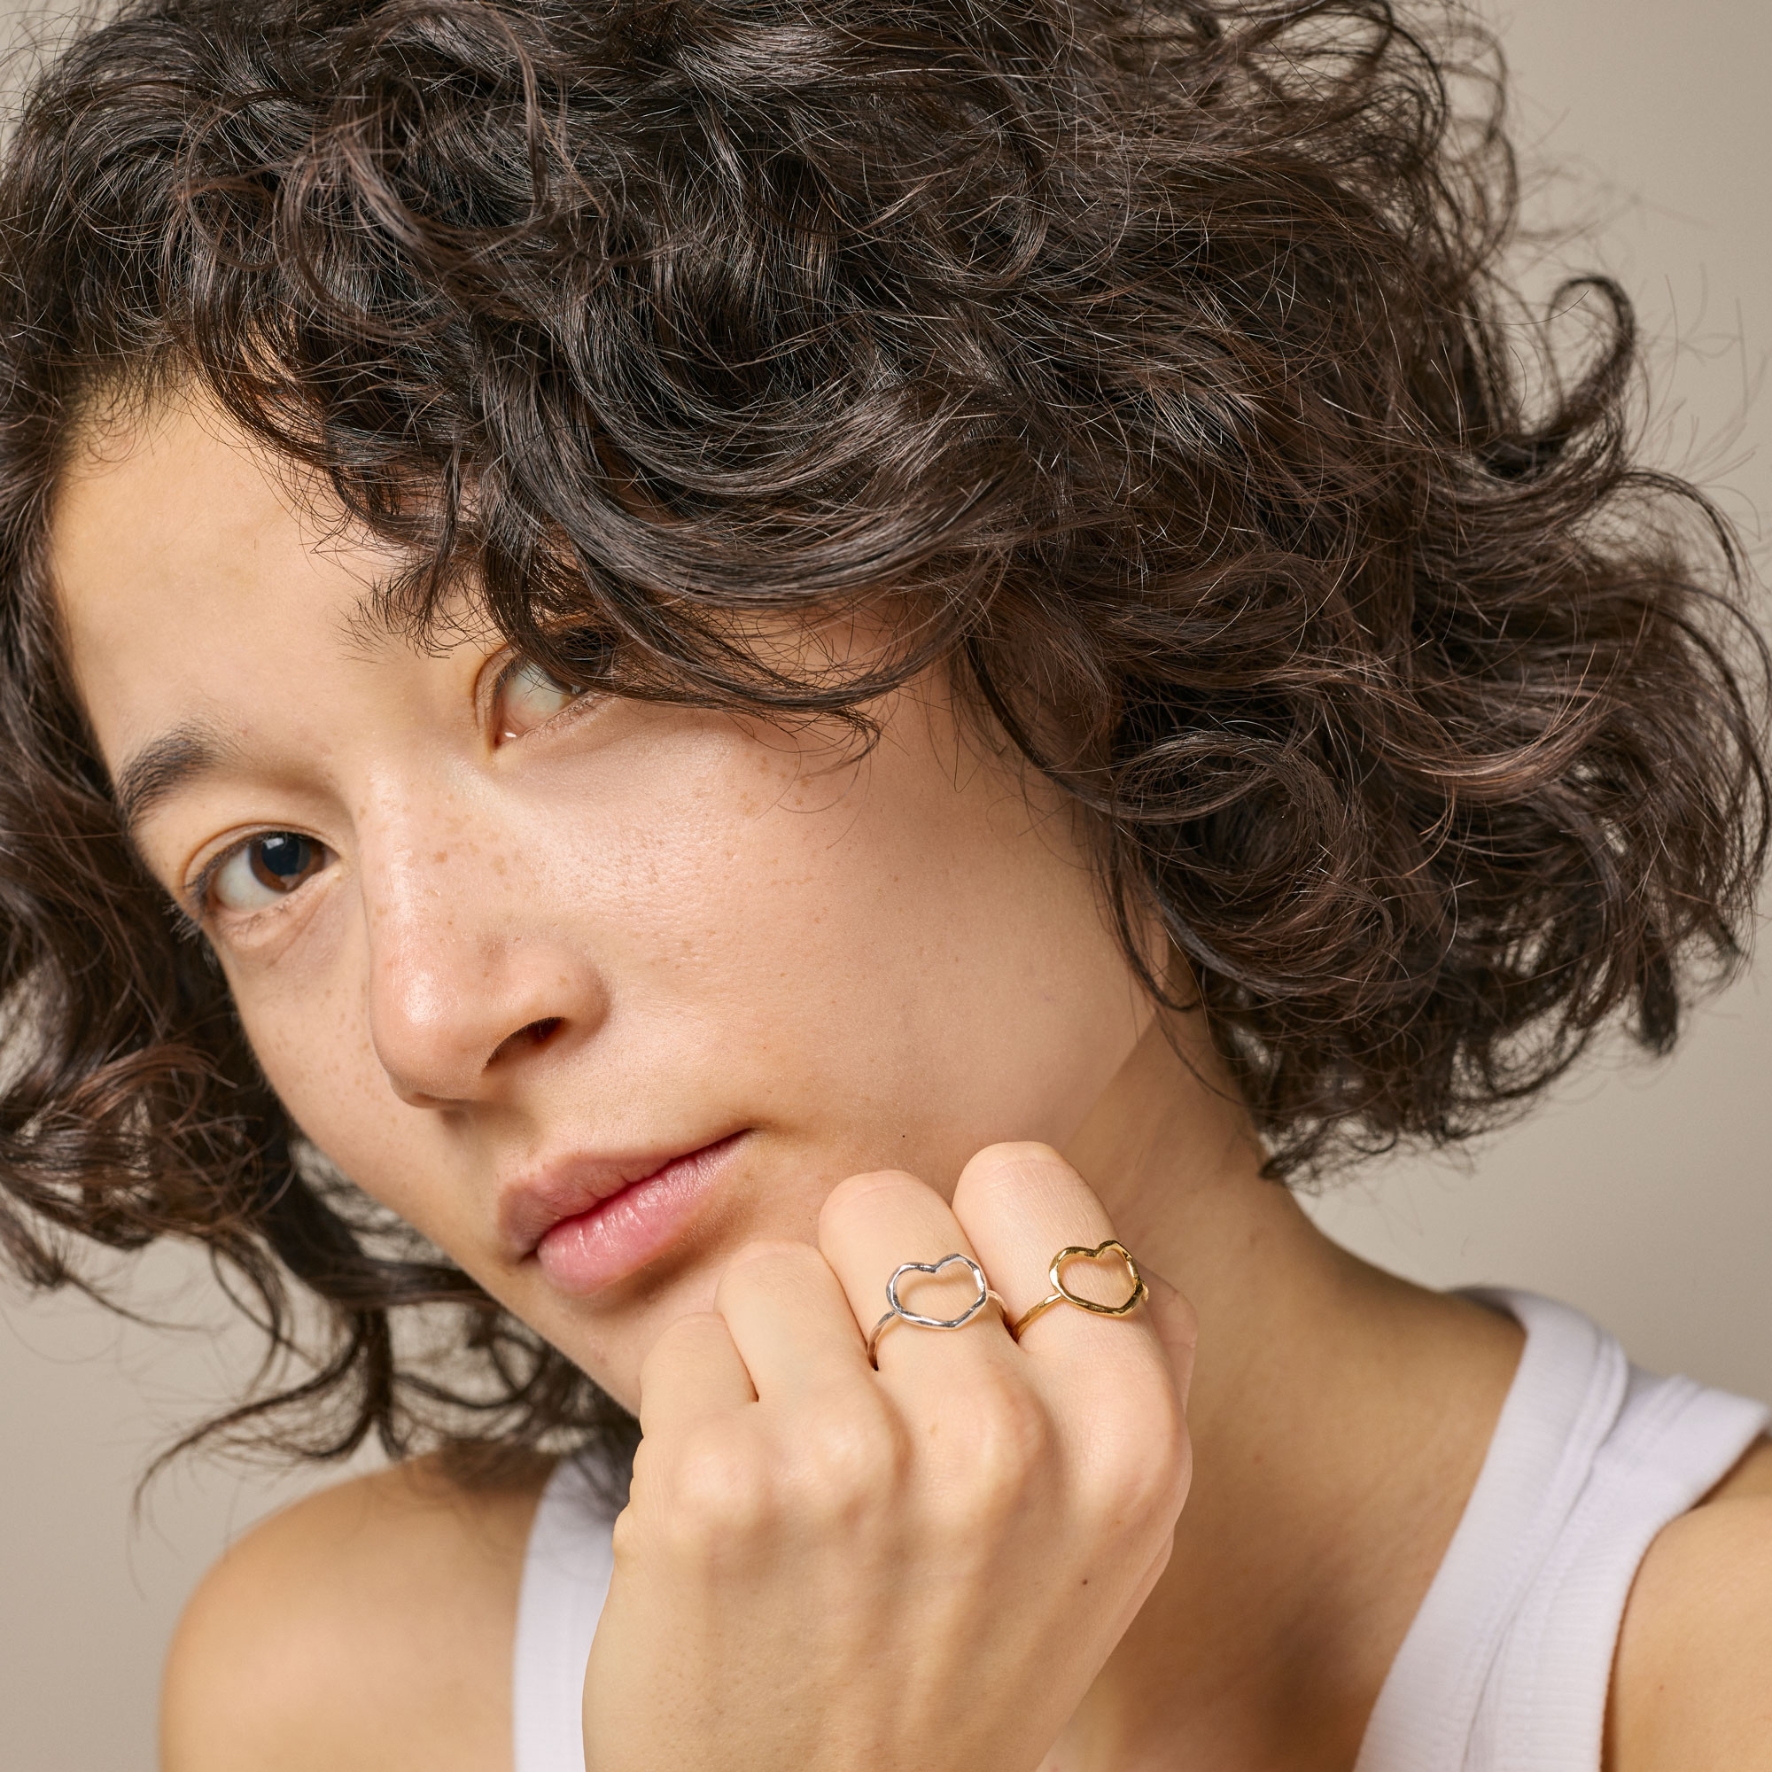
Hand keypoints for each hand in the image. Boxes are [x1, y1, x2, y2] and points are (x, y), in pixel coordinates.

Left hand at [581, 1141, 1196, 1771]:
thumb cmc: (955, 1662)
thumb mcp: (1109, 1534)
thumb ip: (1116, 1362)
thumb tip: (1049, 1203)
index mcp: (1128, 1433)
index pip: (1019, 1174)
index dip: (970, 1246)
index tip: (955, 1339)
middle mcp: (1007, 1442)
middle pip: (880, 1203)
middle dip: (858, 1293)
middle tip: (869, 1429)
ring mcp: (857, 1463)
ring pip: (774, 1270)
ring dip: (771, 1362)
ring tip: (802, 1487)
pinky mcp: (720, 1489)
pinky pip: (689, 1341)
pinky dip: (694, 1415)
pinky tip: (731, 1522)